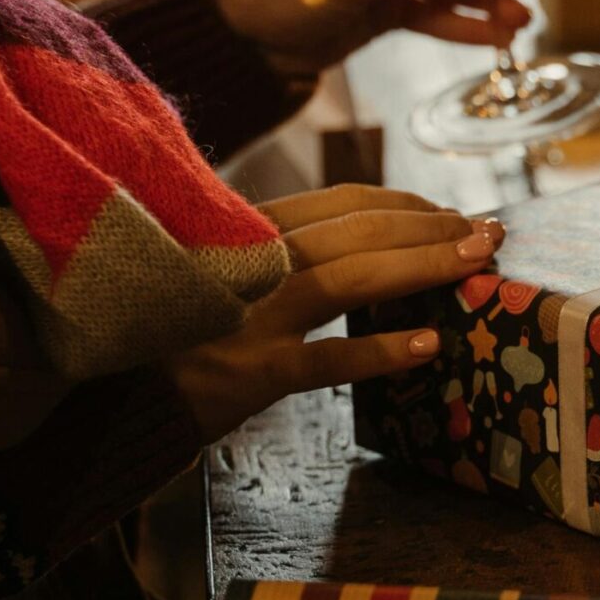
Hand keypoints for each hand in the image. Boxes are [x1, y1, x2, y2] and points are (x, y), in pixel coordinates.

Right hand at [166, 184, 503, 442]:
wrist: (110, 396)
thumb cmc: (180, 331)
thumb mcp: (226, 269)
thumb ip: (285, 249)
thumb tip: (380, 239)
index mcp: (250, 230)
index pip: (345, 203)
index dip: (409, 204)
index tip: (456, 213)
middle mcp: (251, 263)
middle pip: (357, 232)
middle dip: (432, 228)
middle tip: (489, 233)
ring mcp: (249, 317)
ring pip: (348, 280)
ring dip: (421, 266)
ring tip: (475, 266)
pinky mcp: (247, 374)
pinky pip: (324, 360)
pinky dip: (380, 351)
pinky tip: (429, 345)